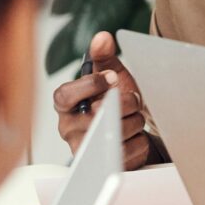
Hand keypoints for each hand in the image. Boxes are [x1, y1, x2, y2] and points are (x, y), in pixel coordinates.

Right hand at [48, 32, 152, 169]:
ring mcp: (84, 150)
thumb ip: (104, 57)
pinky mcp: (103, 167)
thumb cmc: (113, 102)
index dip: (89, 85)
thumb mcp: (109, 77)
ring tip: (133, 118)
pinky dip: (140, 141)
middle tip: (133, 98)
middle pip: (99, 113)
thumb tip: (103, 37)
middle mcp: (69, 128)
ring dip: (135, 121)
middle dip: (125, 102)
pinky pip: (129, 151)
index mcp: (65, 105)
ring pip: (117, 132)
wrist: (128, 133)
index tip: (111, 78)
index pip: (65, 95)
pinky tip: (135, 137)